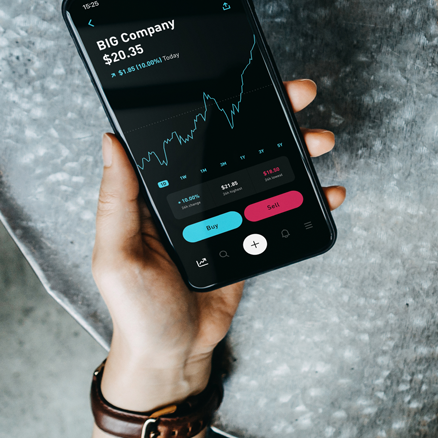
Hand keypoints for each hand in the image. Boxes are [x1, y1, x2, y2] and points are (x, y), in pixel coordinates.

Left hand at [92, 79, 345, 410]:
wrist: (174, 356)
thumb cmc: (137, 310)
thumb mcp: (116, 254)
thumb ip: (116, 200)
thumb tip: (110, 141)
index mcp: (157, 192)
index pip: (190, 135)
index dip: (219, 104)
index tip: (247, 80)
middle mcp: (194, 196)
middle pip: (237, 144)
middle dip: (273, 116)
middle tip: (300, 96)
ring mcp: (226, 217)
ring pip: (266, 171)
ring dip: (298, 152)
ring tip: (321, 141)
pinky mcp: (249, 241)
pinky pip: (282, 212)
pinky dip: (309, 201)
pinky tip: (328, 192)